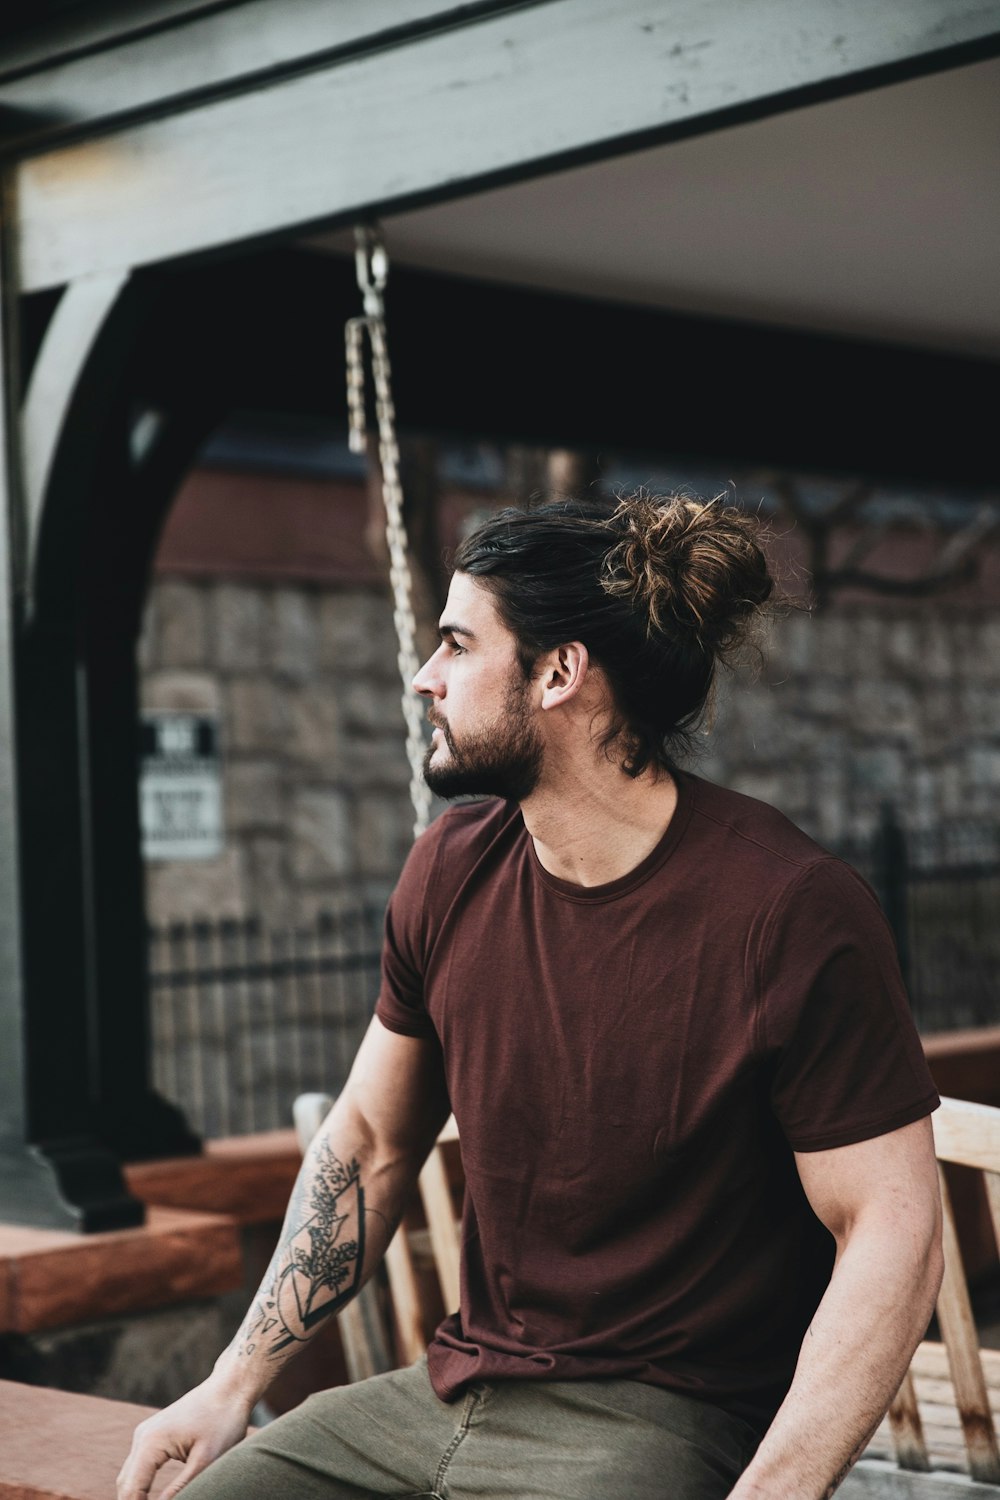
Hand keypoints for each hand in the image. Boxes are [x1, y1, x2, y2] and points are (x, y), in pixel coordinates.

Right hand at [116, 1374, 253, 1499]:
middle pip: (126, 1484)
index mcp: (152, 1442)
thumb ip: (180, 1488)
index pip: (132, 1489)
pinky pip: (140, 1465)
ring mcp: (147, 1433)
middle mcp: (143, 1436)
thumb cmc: (223, 1421)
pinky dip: (142, 1484)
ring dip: (137, 1495)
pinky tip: (153, 1498)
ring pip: (131, 1475)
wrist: (230, 1387)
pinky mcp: (155, 1434)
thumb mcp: (205, 1461)